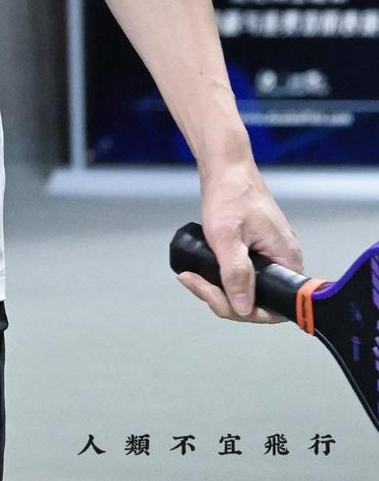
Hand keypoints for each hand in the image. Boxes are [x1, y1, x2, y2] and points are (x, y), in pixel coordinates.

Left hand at [175, 160, 303, 323]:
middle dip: (224, 299)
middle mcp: (284, 262)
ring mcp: (271, 256)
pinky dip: (222, 278)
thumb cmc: (230, 195)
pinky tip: (202, 273)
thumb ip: (236, 274)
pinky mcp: (258, 251)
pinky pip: (243, 275)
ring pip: (247, 289)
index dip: (247, 312)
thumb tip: (244, 309)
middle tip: (196, 283)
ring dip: (218, 289)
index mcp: (286, 261)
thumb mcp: (227, 237)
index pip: (275, 308)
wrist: (226, 168)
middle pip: (258, 301)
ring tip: (192, 278)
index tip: (219, 298)